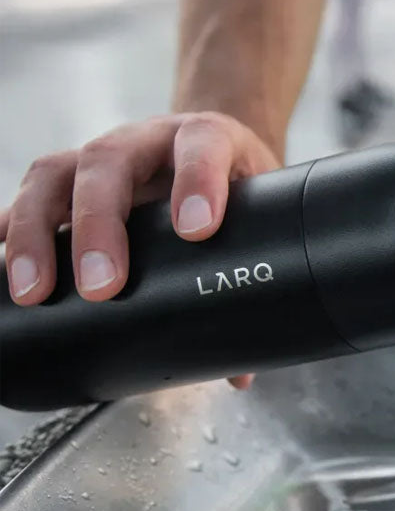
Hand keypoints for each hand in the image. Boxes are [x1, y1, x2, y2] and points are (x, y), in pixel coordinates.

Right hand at [0, 112, 281, 389]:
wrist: (208, 147)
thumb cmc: (231, 182)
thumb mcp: (253, 212)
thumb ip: (247, 280)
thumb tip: (239, 372)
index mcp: (205, 138)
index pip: (202, 145)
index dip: (198, 180)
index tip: (198, 229)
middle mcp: (146, 141)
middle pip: (110, 162)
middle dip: (100, 225)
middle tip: (103, 285)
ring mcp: (100, 157)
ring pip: (55, 176)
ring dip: (38, 233)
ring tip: (34, 290)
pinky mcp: (66, 181)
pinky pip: (28, 195)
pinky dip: (9, 227)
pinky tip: (1, 263)